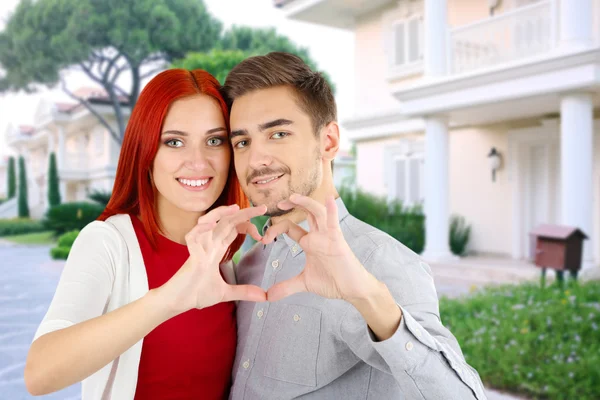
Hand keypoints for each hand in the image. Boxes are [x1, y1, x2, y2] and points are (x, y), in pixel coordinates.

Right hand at [157, 204, 267, 315]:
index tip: (262, 235)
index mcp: (216, 250)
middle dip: (243, 213)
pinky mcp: (191, 255)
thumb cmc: (196, 293)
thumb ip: (244, 291)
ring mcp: (199, 248)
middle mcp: (209, 245)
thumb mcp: (225, 293)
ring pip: (208, 222)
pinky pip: (193, 236)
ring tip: (236, 208)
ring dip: (221, 213)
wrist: (178, 302)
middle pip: (226, 222)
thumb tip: (264, 297)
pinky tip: (211, 225)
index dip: (248, 225)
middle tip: (262, 208)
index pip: (233, 229)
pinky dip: (201, 229)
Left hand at [261, 194, 376, 302]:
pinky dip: (332, 211)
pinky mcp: (338, 241)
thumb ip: (286, 287)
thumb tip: (268, 296)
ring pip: (317, 212)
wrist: (352, 290)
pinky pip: (334, 223)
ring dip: (306, 203)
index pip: (290, 227)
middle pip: (305, 213)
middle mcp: (318, 235)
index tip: (263, 238)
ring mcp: (328, 236)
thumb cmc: (332, 281)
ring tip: (293, 197)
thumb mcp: (304, 283)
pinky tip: (329, 200)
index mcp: (309, 242)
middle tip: (278, 202)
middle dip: (292, 204)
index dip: (275, 229)